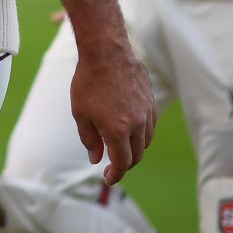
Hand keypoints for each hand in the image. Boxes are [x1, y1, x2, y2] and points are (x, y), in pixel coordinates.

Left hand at [69, 38, 156, 184]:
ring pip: (146, 141)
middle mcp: (137, 125)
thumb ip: (89, 139)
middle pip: (136, 155)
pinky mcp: (151, 102)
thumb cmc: (88, 82)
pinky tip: (130, 129)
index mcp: (117, 130)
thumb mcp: (80, 113)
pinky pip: (150, 126)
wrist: (107, 53)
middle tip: (113, 165)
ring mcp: (147, 113)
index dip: (116, 174)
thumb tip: (97, 159)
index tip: (109, 178)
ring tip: (120, 147)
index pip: (122, 163)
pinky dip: (141, 134)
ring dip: (134, 149)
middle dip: (125, 164)